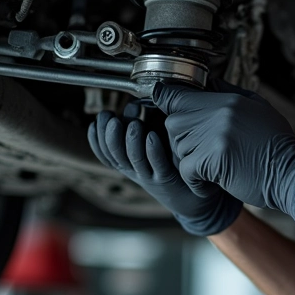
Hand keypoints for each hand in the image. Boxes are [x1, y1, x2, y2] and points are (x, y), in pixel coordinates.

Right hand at [87, 110, 241, 235]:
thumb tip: (143, 96)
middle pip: (114, 154)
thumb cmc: (176, 165)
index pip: (105, 151)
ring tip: (132, 123)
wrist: (196, 197)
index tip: (100, 118)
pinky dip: (152, 151)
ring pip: (133, 159)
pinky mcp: (168, 180)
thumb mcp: (156, 146)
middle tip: (110, 117)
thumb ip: (148, 125)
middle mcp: (136, 169)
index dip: (98, 136)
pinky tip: (153, 136)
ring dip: (129, 139)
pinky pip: (157, 165)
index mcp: (130, 161)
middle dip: (109, 134)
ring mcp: (151, 175)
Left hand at [152, 80, 294, 225]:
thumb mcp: (260, 109)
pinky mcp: (213, 160)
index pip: (179, 94)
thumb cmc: (279, 146)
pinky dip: (194, 180)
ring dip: (190, 160)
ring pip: (179, 147)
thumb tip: (208, 83)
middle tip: (199, 150)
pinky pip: (185, 169)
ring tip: (211, 166)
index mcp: (228, 101)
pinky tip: (209, 181)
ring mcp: (215, 136)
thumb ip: (231, 94)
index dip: (166, 101)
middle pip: (173, 121)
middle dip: (181, 138)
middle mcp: (219, 114)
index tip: (163, 106)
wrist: (292, 175)